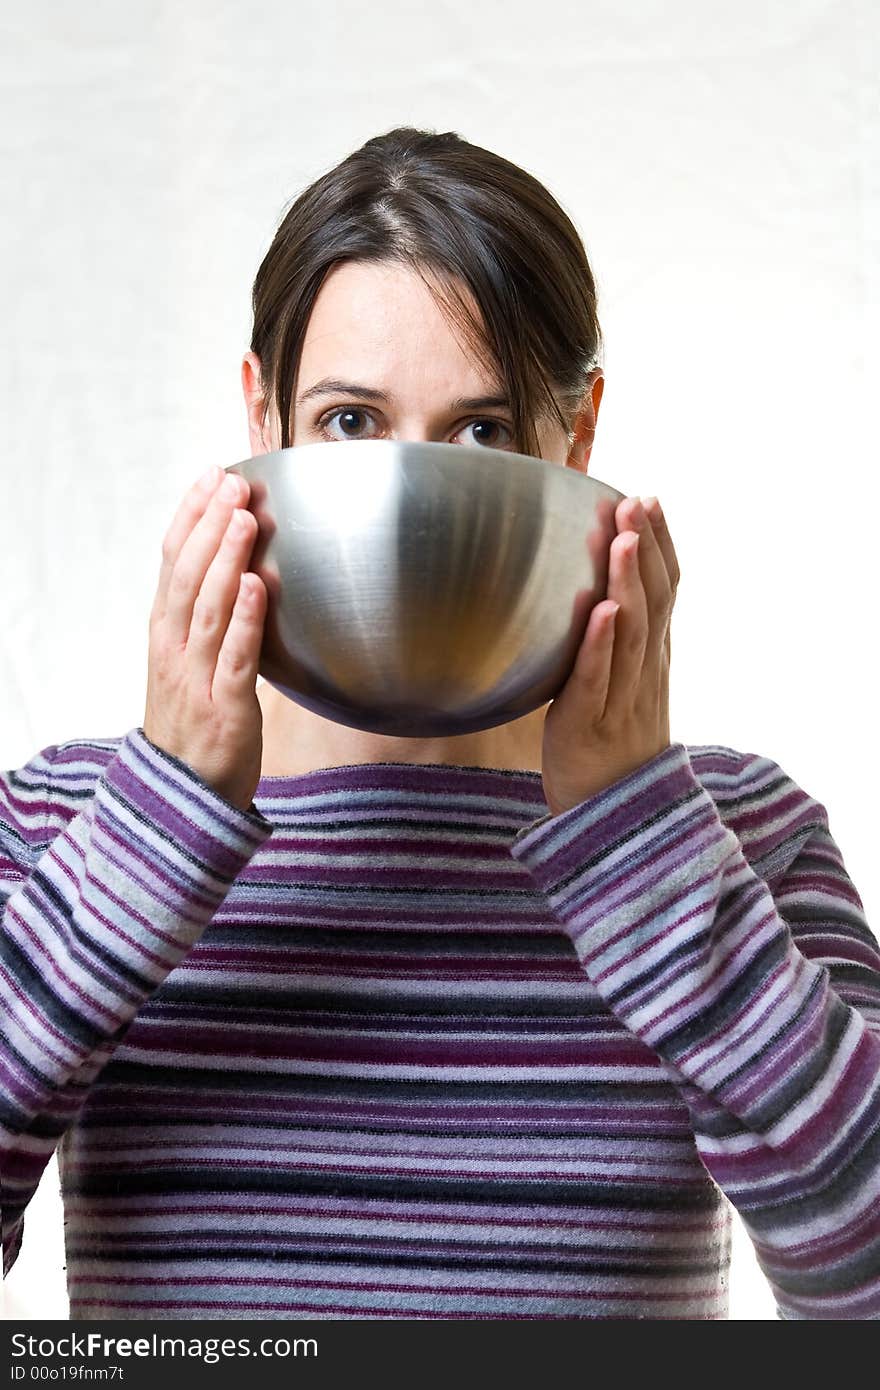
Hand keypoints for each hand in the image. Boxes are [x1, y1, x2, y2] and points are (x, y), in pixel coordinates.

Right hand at [143, 465, 267, 812]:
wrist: (180, 801)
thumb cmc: (195, 727)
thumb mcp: (190, 665)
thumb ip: (210, 622)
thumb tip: (242, 571)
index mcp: (165, 634)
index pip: (171, 561)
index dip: (190, 517)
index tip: (210, 478)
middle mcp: (174, 650)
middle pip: (187, 575)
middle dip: (209, 525)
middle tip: (232, 484)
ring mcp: (195, 679)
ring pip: (208, 609)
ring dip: (227, 560)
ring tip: (245, 519)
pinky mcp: (225, 710)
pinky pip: (235, 659)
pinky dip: (247, 621)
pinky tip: (260, 587)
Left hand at [539, 494, 679, 816]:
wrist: (615, 822)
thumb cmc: (608, 750)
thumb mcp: (620, 688)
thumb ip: (616, 645)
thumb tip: (603, 595)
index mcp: (651, 660)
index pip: (666, 593)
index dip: (660, 546)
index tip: (649, 500)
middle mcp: (644, 674)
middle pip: (654, 603)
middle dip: (646, 549)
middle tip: (637, 502)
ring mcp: (620, 699)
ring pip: (631, 635)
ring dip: (628, 583)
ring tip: (622, 539)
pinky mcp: (588, 726)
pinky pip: (596, 681)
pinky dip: (600, 645)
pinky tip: (601, 612)